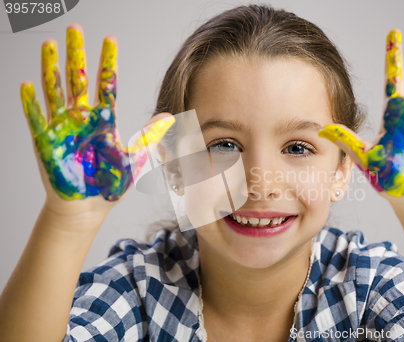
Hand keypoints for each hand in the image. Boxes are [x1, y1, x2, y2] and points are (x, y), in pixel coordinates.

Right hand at [21, 24, 173, 213]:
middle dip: (76, 53)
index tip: (110, 39)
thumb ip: (148, 136)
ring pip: (54, 90)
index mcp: (103, 120)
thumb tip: (168, 116)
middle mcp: (82, 118)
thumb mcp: (134, 158)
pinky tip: (28, 85)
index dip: (107, 62)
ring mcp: (62, 127)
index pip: (106, 83)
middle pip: (77, 78)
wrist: (87, 208)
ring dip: (51, 68)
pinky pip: (36, 118)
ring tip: (49, 44)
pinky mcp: (45, 142)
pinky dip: (32, 103)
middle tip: (75, 29)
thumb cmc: (109, 184)